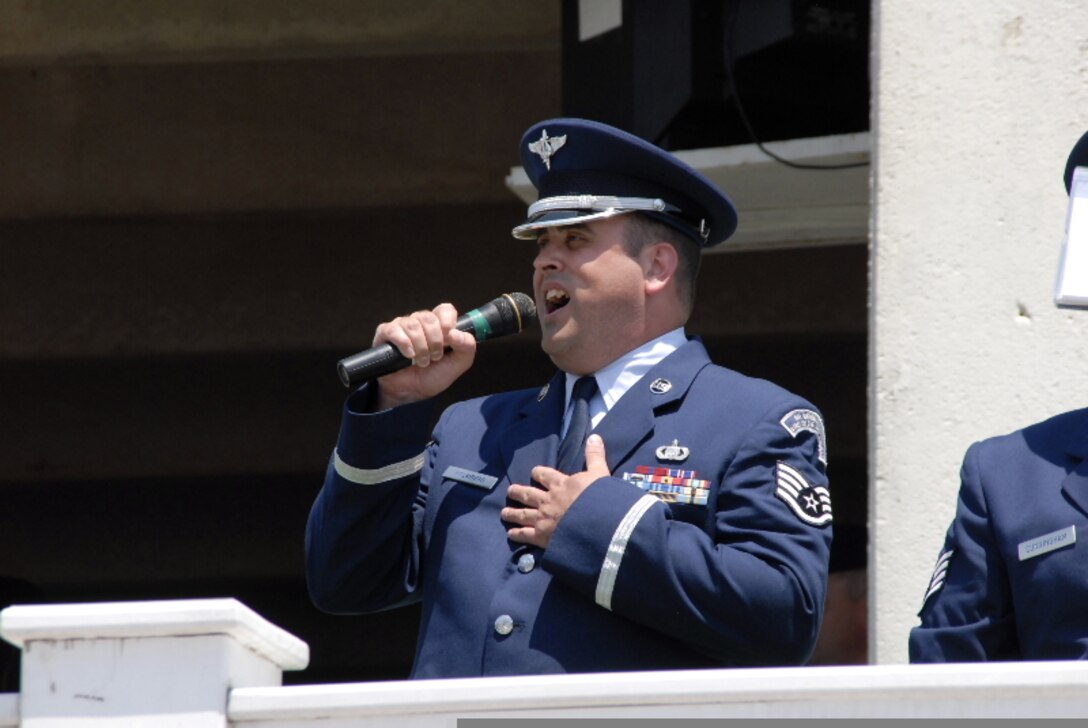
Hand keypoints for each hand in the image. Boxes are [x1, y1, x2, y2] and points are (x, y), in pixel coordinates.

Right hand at [372, 303, 476, 408]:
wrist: (410, 393)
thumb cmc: (432, 377)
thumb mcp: (457, 365)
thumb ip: (467, 348)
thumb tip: (456, 333)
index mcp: (438, 325)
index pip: (445, 309)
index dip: (448, 321)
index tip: (448, 338)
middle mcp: (419, 322)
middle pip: (429, 318)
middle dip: (435, 341)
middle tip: (434, 357)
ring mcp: (401, 326)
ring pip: (412, 325)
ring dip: (421, 347)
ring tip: (422, 362)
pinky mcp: (385, 333)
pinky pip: (394, 330)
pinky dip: (404, 343)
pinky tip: (409, 355)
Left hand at [503, 434, 609, 548]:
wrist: (595, 524)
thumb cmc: (599, 499)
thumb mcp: (599, 473)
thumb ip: (594, 456)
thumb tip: (594, 436)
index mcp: (560, 484)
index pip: (545, 475)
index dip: (538, 473)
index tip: (533, 472)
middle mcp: (547, 500)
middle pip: (528, 494)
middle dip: (518, 492)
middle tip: (510, 491)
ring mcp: (542, 518)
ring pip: (523, 514)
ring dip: (512, 513)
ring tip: (504, 512)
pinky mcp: (541, 536)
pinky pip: (525, 534)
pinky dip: (517, 534)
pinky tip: (510, 534)